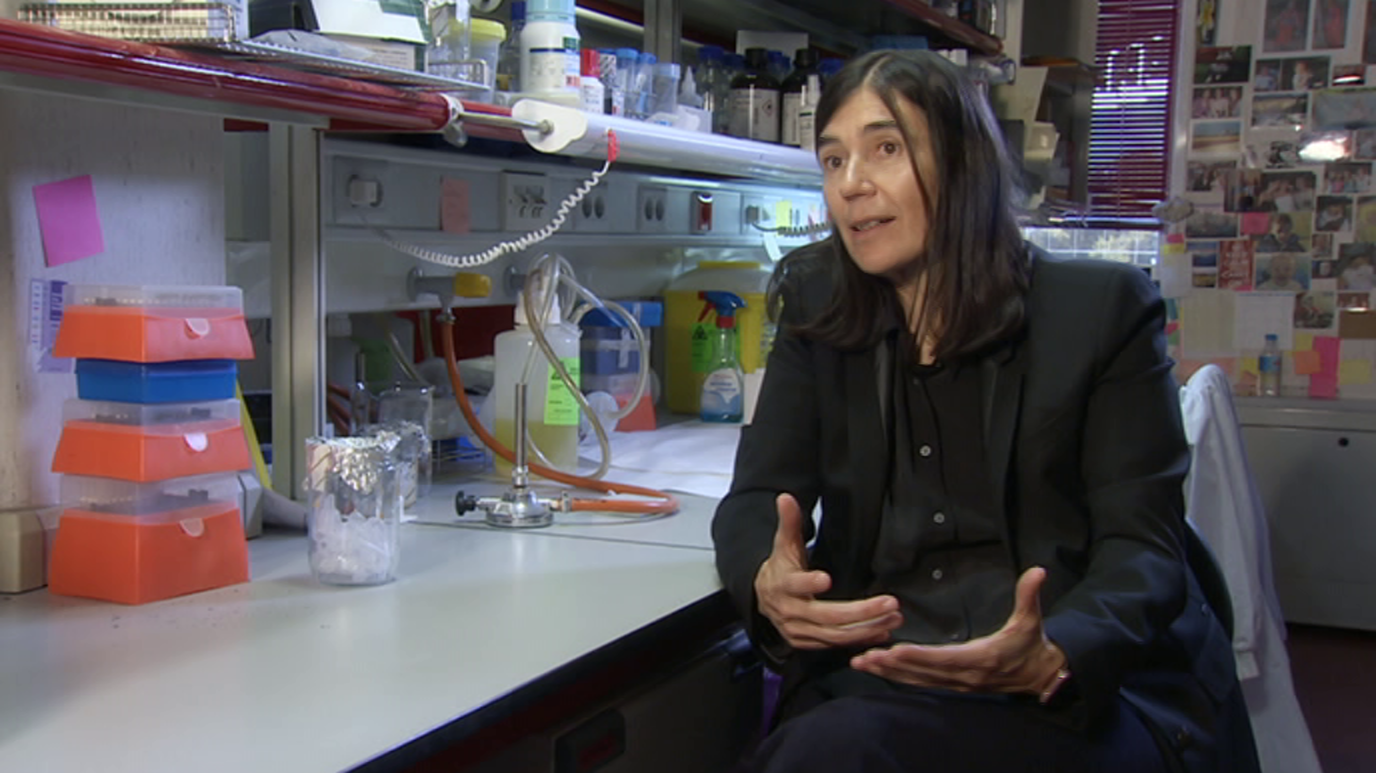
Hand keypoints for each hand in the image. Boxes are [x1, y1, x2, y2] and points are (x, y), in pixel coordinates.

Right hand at [754, 493, 902, 649]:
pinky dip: (860, 639)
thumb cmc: (781, 568)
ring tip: (893, 616)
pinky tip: (882, 631)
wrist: (763, 598)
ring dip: (867, 627)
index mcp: (782, 584)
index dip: (809, 583)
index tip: (826, 579)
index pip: (794, 584)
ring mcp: (798, 631)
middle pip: (826, 616)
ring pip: (835, 634)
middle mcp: (789, 611)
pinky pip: (836, 644)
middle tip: (889, 603)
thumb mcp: (784, 544)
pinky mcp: (808, 643)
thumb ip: (789, 521)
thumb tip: (785, 497)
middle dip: (860, 612)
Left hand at [849, 567, 1067, 698]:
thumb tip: (1038, 571)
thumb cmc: (1031, 645)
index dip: (918, 655)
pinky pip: (923, 683)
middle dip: (892, 665)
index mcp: (980, 657)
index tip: (894, 650)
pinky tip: (881, 671)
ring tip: (863, 663)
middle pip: (923, 671)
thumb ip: (1030, 595)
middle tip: (864, 656)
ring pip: (919, 679)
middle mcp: (965, 674)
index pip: (944, 658)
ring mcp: (959, 682)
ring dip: (890, 672)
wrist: (1039, 675)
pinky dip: (901, 677)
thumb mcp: (1032, 619)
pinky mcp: (955, 685)